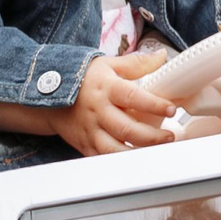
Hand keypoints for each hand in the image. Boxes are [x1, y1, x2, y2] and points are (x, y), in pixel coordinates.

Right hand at [49, 49, 176, 155]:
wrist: (49, 94)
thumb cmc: (84, 78)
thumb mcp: (108, 64)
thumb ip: (137, 63)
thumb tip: (161, 56)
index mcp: (106, 88)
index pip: (133, 97)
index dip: (153, 104)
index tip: (171, 109)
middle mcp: (98, 111)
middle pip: (126, 128)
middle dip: (151, 136)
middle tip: (169, 137)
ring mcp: (90, 130)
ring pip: (114, 149)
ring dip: (136, 153)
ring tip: (155, 152)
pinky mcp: (85, 144)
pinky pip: (102, 159)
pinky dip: (118, 163)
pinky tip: (135, 163)